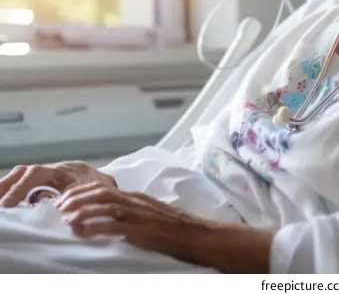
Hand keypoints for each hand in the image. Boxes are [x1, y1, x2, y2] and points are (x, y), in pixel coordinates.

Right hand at [0, 161, 116, 207]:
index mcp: (62, 171)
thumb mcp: (89, 193)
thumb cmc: (99, 188)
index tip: (6, 203)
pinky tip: (7, 202)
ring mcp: (48, 175)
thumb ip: (75, 200)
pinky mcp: (45, 183)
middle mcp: (52, 170)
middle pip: (25, 171)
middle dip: (7, 184)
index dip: (20, 187)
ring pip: (24, 175)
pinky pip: (26, 183)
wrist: (106, 182)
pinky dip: (15, 190)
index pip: (36, 173)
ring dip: (8, 186)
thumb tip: (60, 211)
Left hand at [57, 182, 208, 265]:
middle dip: (78, 198)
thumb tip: (112, 215)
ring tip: (67, 218)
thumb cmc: (175, 226)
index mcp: (137, 197)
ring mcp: (138, 214)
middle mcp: (135, 201)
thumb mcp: (151, 212)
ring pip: (105, 206)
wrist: (195, 234)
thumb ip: (133, 211)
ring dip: (82, 211)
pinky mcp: (141, 229)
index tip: (66, 199)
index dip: (83, 192)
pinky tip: (82, 231)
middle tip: (60, 206)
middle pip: (101, 192)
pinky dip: (94, 226)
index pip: (105, 188)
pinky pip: (113, 225)